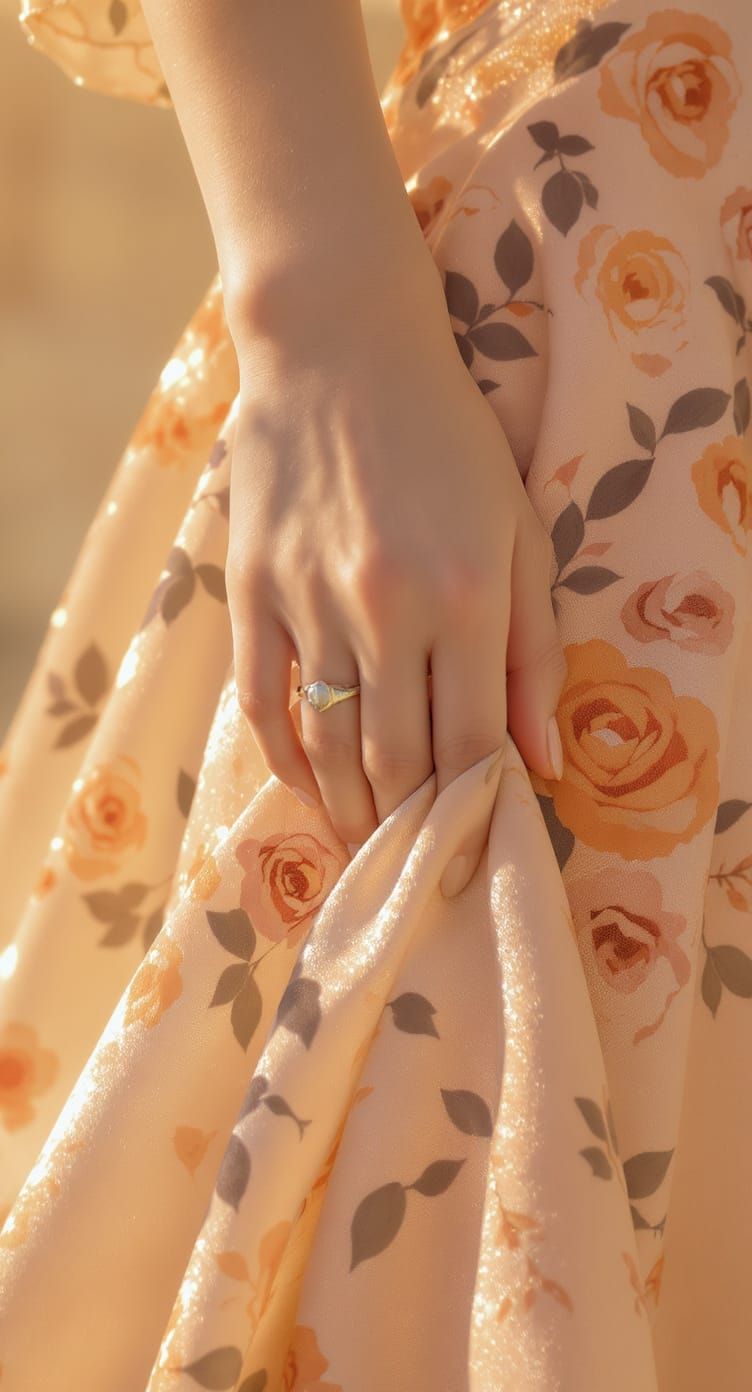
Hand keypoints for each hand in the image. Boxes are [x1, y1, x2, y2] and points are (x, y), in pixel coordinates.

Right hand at [226, 263, 565, 898]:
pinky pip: (264, 700)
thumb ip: (534, 651)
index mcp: (468, 596)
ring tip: (366, 844)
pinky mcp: (252, 591)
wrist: (339, 349)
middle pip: (397, 759)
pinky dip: (286, 758)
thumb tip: (542, 763)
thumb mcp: (519, 531)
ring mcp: (310, 603)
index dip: (478, 811)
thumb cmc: (449, 439)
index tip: (478, 852)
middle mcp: (387, 610)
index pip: (474, 742)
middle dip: (412, 826)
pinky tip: (308, 786)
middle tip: (419, 864)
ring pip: (328, 744)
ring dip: (349, 809)